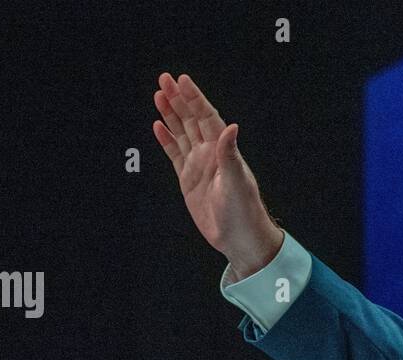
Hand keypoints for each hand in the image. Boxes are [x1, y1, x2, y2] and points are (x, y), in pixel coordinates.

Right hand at [152, 72, 283, 277]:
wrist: (239, 238)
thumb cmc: (244, 210)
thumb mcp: (237, 181)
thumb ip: (230, 154)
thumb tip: (231, 126)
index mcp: (222, 151)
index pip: (206, 117)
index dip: (194, 98)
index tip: (182, 80)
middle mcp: (210, 154)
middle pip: (191, 120)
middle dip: (178, 99)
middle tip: (164, 78)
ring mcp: (198, 166)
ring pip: (181, 133)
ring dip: (171, 114)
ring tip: (158, 94)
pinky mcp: (188, 180)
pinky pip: (175, 154)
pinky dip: (167, 139)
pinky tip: (158, 125)